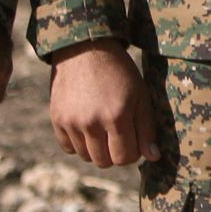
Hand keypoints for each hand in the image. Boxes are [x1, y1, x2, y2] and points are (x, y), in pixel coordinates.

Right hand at [48, 39, 158, 167]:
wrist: (86, 50)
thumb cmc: (120, 72)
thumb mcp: (140, 95)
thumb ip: (146, 128)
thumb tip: (153, 158)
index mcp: (117, 116)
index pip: (125, 157)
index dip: (133, 153)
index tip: (134, 140)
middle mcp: (91, 123)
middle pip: (104, 161)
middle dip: (115, 153)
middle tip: (119, 134)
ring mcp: (71, 123)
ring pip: (86, 157)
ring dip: (97, 149)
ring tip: (104, 128)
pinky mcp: (57, 120)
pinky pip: (68, 148)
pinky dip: (79, 143)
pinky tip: (88, 126)